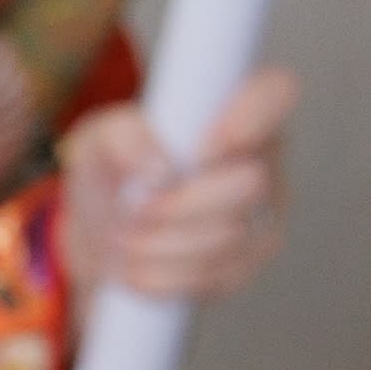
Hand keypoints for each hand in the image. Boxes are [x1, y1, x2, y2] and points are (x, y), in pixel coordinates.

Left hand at [63, 68, 294, 310]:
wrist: (102, 240)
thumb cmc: (111, 176)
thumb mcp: (95, 143)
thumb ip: (120, 138)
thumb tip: (159, 167)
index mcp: (235, 110)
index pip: (275, 91)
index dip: (249, 118)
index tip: (201, 150)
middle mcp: (263, 159)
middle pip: (251, 183)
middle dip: (179, 204)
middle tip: (135, 209)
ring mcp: (263, 215)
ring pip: (230, 236)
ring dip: (162, 244)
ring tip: (125, 239)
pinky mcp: (247, 264)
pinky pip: (217, 278)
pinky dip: (164, 277)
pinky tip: (137, 268)